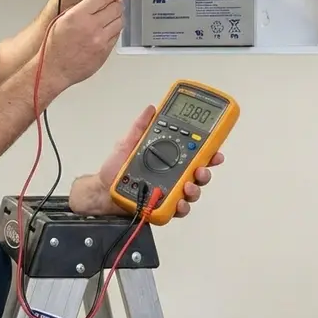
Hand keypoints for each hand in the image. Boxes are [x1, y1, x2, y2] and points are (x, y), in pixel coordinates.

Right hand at [43, 0, 124, 87]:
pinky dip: (114, 31)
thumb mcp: (60, 20)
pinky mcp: (105, 51)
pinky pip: (117, 36)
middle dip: (116, 4)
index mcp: (77, 16)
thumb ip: (78, 8)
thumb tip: (94, 1)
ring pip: (120, 21)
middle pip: (116, 8)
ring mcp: (100, 40)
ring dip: (116, 18)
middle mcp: (91, 27)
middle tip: (114, 4)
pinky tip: (105, 32)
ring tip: (109, 18)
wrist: (54, 70)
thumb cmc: (53, 47)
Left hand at [96, 105, 223, 217]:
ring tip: (188, 186)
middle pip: (197, 174)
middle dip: (205, 172)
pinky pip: (178, 209)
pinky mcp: (163, 206)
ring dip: (195, 189)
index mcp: (168, 159)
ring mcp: (170, 192)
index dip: (208, 152)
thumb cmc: (116, 168)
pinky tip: (179, 203)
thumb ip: (140, 127)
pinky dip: (181, 207)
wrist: (102, 190)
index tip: (215, 150)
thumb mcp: (127, 143)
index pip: (193, 154)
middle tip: (201, 169)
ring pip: (191, 192)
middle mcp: (173, 176)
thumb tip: (151, 108)